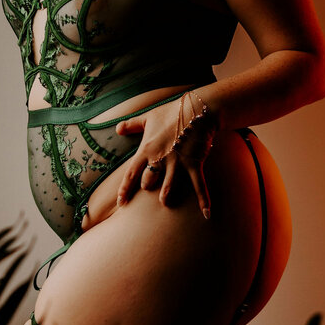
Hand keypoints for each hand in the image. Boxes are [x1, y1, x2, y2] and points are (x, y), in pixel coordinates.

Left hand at [115, 95, 215, 218]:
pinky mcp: (194, 163)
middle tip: (149, 189)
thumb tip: (118, 129)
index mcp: (146, 149)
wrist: (197, 110)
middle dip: (147, 187)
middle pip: (148, 182)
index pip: (131, 173)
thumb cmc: (171, 112)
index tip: (121, 203)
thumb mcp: (148, 117)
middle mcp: (159, 158)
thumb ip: (132, 125)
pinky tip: (206, 214)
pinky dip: (203, 200)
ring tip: (165, 203)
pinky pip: (198, 185)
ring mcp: (177, 162)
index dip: (125, 190)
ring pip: (168, 186)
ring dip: (165, 197)